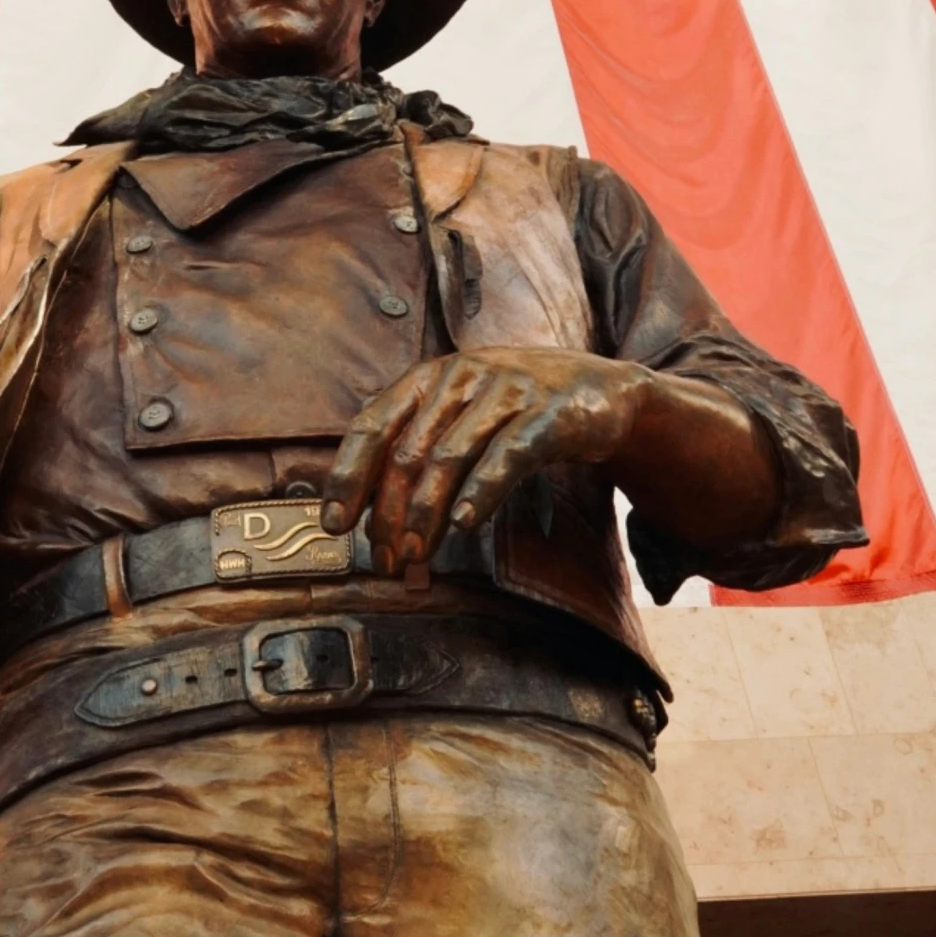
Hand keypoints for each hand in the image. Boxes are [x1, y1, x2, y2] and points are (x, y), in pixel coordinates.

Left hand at [321, 347, 647, 575]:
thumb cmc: (516, 411)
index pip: (372, 425)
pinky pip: (507, 454)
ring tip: (416, 556)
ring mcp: (506, 391)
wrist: (601, 392)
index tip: (334, 523)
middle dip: (390, 513)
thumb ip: (420, 451)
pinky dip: (481, 490)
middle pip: (408, 451)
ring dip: (426, 513)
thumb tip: (371, 518)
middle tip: (385, 560)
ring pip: (450, 456)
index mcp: (429, 377)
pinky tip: (464, 523)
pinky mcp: (549, 412)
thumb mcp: (461, 417)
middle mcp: (461, 376)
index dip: (348, 475)